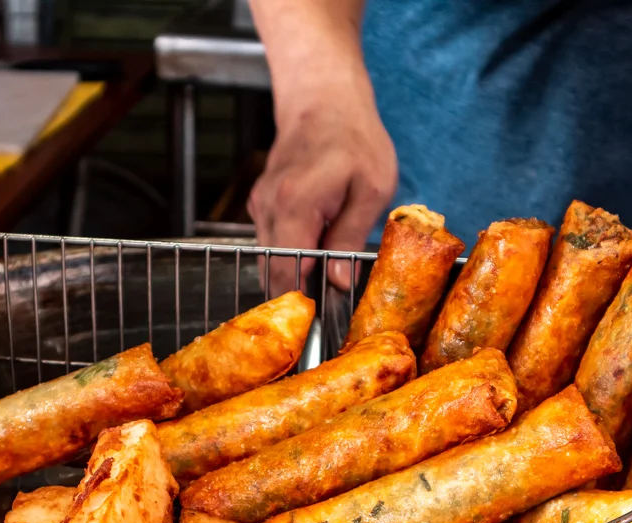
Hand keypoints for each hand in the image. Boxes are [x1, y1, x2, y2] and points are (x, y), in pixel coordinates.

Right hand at [249, 101, 396, 296]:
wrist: (323, 99)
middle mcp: (268, 208)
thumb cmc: (355, 138)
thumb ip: (350, 238)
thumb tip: (339, 284)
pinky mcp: (260, 203)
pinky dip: (290, 250)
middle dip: (299, 289)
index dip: (304, 300)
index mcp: (295, 205)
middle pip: (273, 271)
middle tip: (331, 296)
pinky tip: (315, 242)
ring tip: (326, 267)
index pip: (287, 273)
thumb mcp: (371, 189)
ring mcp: (260, 205)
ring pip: (270, 259)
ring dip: (295, 269)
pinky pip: (271, 241)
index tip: (325, 313)